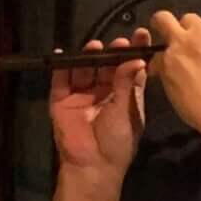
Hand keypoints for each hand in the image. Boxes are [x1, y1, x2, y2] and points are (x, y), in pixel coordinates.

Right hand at [49, 34, 148, 178]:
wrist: (93, 165)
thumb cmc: (118, 141)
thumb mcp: (127, 110)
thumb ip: (127, 84)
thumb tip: (138, 59)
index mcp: (124, 95)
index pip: (130, 68)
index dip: (135, 52)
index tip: (141, 35)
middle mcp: (104, 91)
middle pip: (106, 65)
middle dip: (112, 53)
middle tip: (119, 42)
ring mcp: (82, 94)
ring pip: (83, 69)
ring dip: (88, 57)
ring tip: (95, 46)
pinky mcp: (62, 100)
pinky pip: (59, 80)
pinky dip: (60, 67)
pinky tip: (61, 54)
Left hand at [144, 10, 200, 140]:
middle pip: (186, 18)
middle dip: (184, 30)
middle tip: (185, 49)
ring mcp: (181, 45)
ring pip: (162, 22)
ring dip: (163, 33)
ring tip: (166, 51)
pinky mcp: (165, 60)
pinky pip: (155, 53)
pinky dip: (158, 63)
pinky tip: (164, 76)